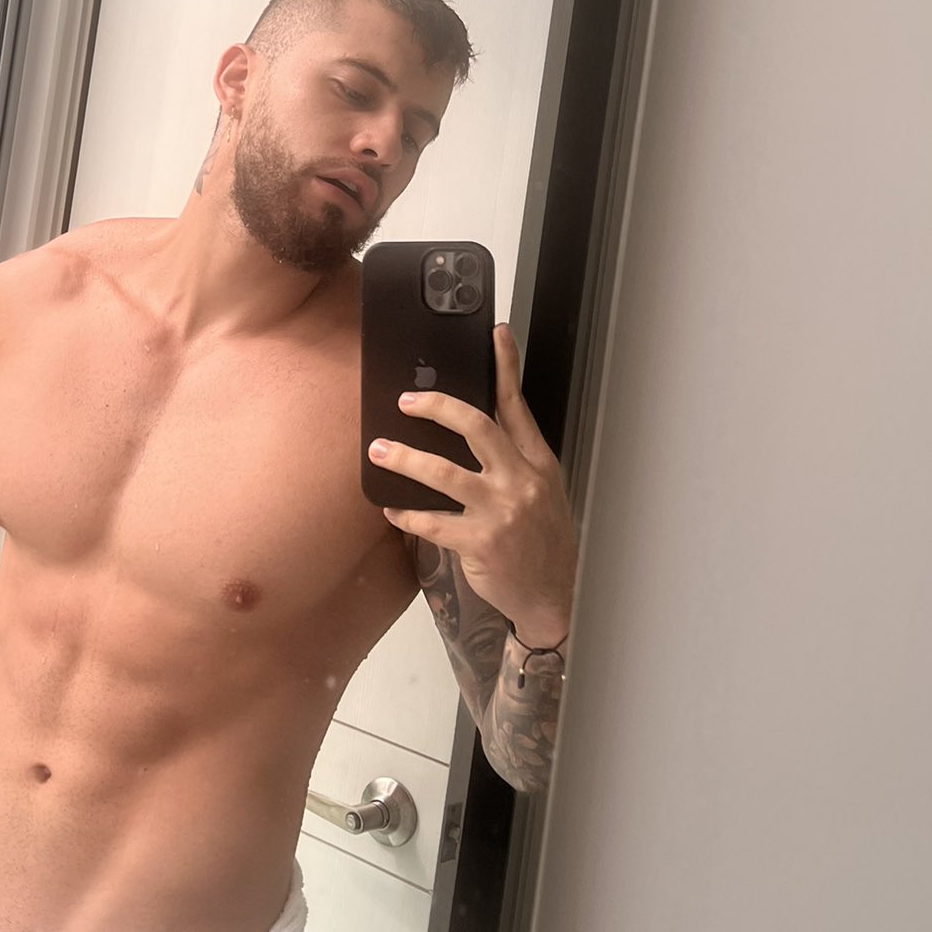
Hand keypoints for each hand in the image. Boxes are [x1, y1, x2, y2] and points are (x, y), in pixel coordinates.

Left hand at [368, 324, 576, 645]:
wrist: (552, 596)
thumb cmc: (540, 540)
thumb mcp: (540, 492)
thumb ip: (512, 459)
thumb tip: (471, 428)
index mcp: (537, 463)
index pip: (517, 406)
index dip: (505, 367)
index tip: (496, 334)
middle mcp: (521, 481)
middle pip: (477, 427)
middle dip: (437, 407)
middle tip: (406, 400)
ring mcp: (501, 513)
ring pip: (445, 473)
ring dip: (406, 458)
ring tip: (380, 450)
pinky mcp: (481, 544)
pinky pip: (432, 522)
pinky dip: (407, 514)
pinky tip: (392, 509)